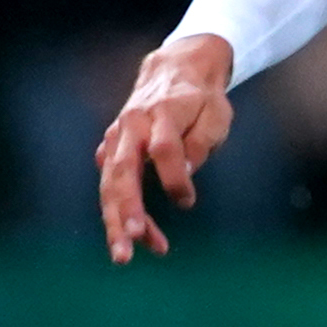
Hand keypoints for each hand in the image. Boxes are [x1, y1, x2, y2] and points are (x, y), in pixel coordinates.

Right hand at [96, 33, 237, 263]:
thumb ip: (202, 141)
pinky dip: (119, 213)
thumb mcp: (216, 113)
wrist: (172, 69)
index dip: (175, 178)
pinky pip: (111, 186)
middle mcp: (131, 126)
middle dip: (125, 211)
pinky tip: (133, 237)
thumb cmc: (200, 98)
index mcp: (162, 112)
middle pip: (123, 173)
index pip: (165, 149)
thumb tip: (185, 174)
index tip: (187, 201)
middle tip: (131, 243)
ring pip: (109, 185)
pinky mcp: (110, 151)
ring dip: (115, 222)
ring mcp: (115, 139)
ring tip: (125, 257)